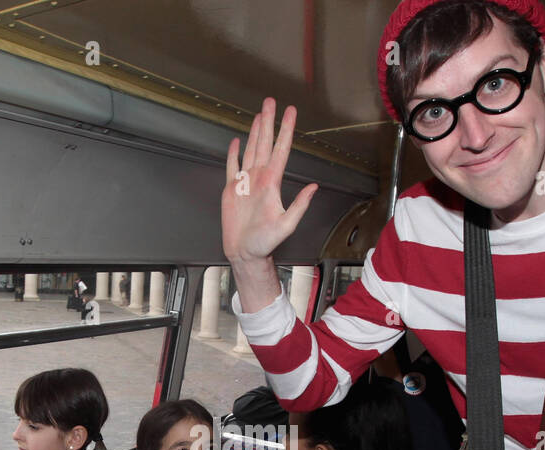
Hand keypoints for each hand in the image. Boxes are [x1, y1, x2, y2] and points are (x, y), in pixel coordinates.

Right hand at [223, 99, 318, 266]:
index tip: (290, 112)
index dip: (285, 130)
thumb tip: (313, 188)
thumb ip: (299, 206)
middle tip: (271, 102)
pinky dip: (234, 153)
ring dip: (255, 132)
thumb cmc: (265, 244)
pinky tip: (237, 142)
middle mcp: (259, 178)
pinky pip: (232, 166)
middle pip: (265, 144)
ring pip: (251, 150)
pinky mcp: (231, 189)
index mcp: (272, 183)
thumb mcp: (286, 226)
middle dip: (269, 122)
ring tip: (259, 115)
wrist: (245, 253)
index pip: (280, 150)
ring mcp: (245, 182)